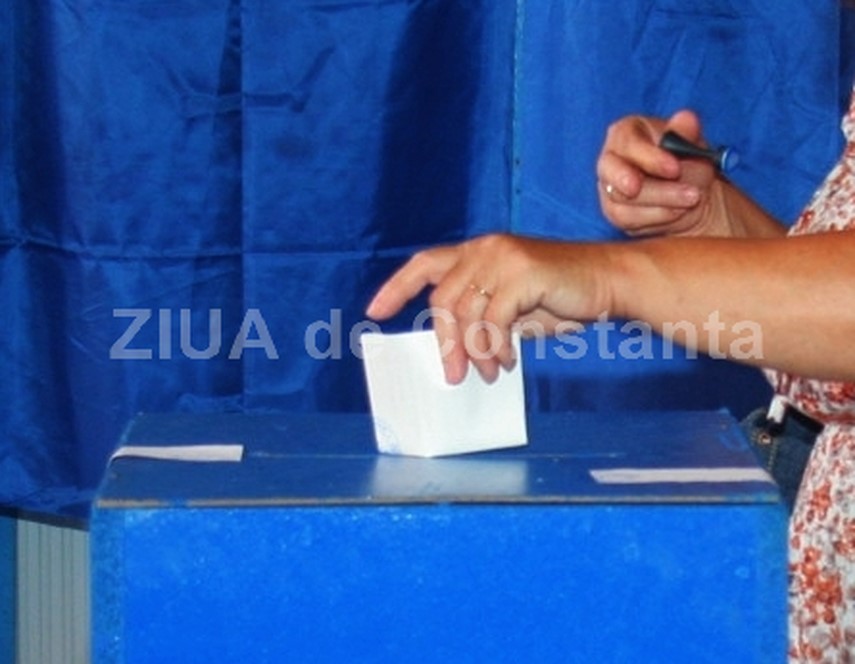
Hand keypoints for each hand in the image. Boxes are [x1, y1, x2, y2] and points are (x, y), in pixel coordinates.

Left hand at [366, 234, 611, 383]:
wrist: (607, 282)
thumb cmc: (559, 297)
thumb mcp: (510, 309)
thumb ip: (480, 318)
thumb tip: (453, 351)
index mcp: (476, 252)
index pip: (425, 264)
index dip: (396, 287)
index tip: (374, 312)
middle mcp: (484, 248)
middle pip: (442, 299)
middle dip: (444, 342)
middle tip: (454, 374)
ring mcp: (503, 256)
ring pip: (466, 313)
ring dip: (473, 351)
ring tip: (488, 372)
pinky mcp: (523, 271)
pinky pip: (494, 320)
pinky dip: (496, 347)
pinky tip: (507, 360)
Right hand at [597, 110, 728, 236]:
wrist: (691, 193)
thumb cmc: (687, 162)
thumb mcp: (693, 144)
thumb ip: (687, 132)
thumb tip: (687, 118)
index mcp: (626, 132)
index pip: (626, 141)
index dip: (649, 156)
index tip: (675, 169)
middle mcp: (611, 158)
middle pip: (611, 170)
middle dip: (640, 183)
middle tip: (665, 191)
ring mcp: (608, 185)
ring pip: (621, 198)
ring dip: (660, 201)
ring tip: (690, 199)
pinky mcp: (613, 210)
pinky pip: (626, 218)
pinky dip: (656, 216)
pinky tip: (677, 212)